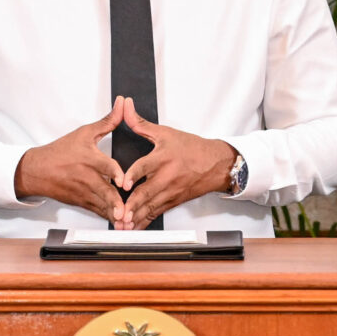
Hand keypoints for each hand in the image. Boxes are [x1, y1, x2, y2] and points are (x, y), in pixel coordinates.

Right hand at [13, 100, 130, 222]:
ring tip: (126, 223)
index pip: (104, 167)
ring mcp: (83, 192)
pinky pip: (97, 211)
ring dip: (114, 214)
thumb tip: (123, 104)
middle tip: (126, 212)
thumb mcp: (84, 133)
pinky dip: (107, 217)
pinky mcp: (81, 202)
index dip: (115, 174)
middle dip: (114, 203)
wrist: (37, 170)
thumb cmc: (61, 151)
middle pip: (104, 191)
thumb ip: (108, 121)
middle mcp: (87, 177)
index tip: (124, 182)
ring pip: (102, 204)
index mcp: (89, 159)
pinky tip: (119, 223)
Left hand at [111, 101, 236, 229]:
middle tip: (120, 213)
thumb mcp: (166, 133)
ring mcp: (170, 191)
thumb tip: (125, 107)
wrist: (215, 164)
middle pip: (147, 192)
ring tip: (123, 225)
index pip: (145, 167)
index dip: (133, 175)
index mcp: (163, 158)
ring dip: (136, 217)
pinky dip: (144, 221)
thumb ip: (141, 123)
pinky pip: (156, 213)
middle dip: (133, 205)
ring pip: (151, 206)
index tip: (123, 183)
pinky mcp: (173, 201)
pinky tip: (134, 228)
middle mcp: (166, 177)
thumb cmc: (192, 149)